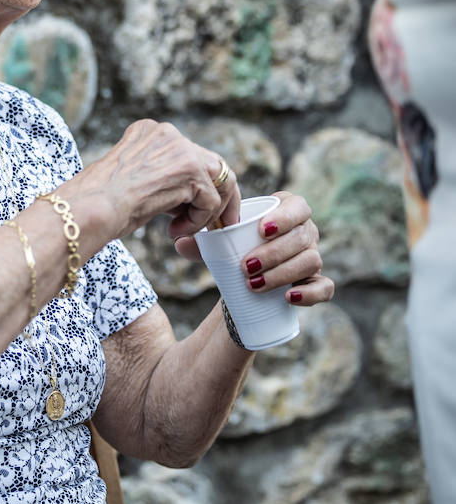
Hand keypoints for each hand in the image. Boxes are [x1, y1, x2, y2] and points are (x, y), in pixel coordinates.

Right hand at [68, 119, 241, 240]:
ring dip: (209, 211)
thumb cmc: (100, 202)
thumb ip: (159, 177)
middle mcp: (168, 133)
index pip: (188, 154)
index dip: (196, 185)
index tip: (193, 208)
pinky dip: (197, 221)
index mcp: (149, 131)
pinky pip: (210, 200)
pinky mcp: (190, 170)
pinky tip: (174, 230)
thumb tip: (183, 197)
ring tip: (188, 229)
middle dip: (216, 196)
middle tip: (216, 223)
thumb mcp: (132, 179)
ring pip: (218, 180)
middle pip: (211, 163)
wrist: (90, 207)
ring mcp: (181, 148)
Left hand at [174, 190, 334, 306]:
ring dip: (283, 273)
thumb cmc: (234, 248)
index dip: (285, 216)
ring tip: (254, 284)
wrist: (245, 276)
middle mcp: (306, 231)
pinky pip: (325, 287)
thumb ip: (200, 241)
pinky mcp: (316, 282)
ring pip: (312, 261)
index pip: (298, 206)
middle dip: (274, 252)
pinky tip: (288, 297)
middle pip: (303, 237)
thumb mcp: (218, 242)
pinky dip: (310, 293)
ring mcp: (314, 257)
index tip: (261, 229)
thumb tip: (179, 242)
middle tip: (245, 267)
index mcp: (288, 211)